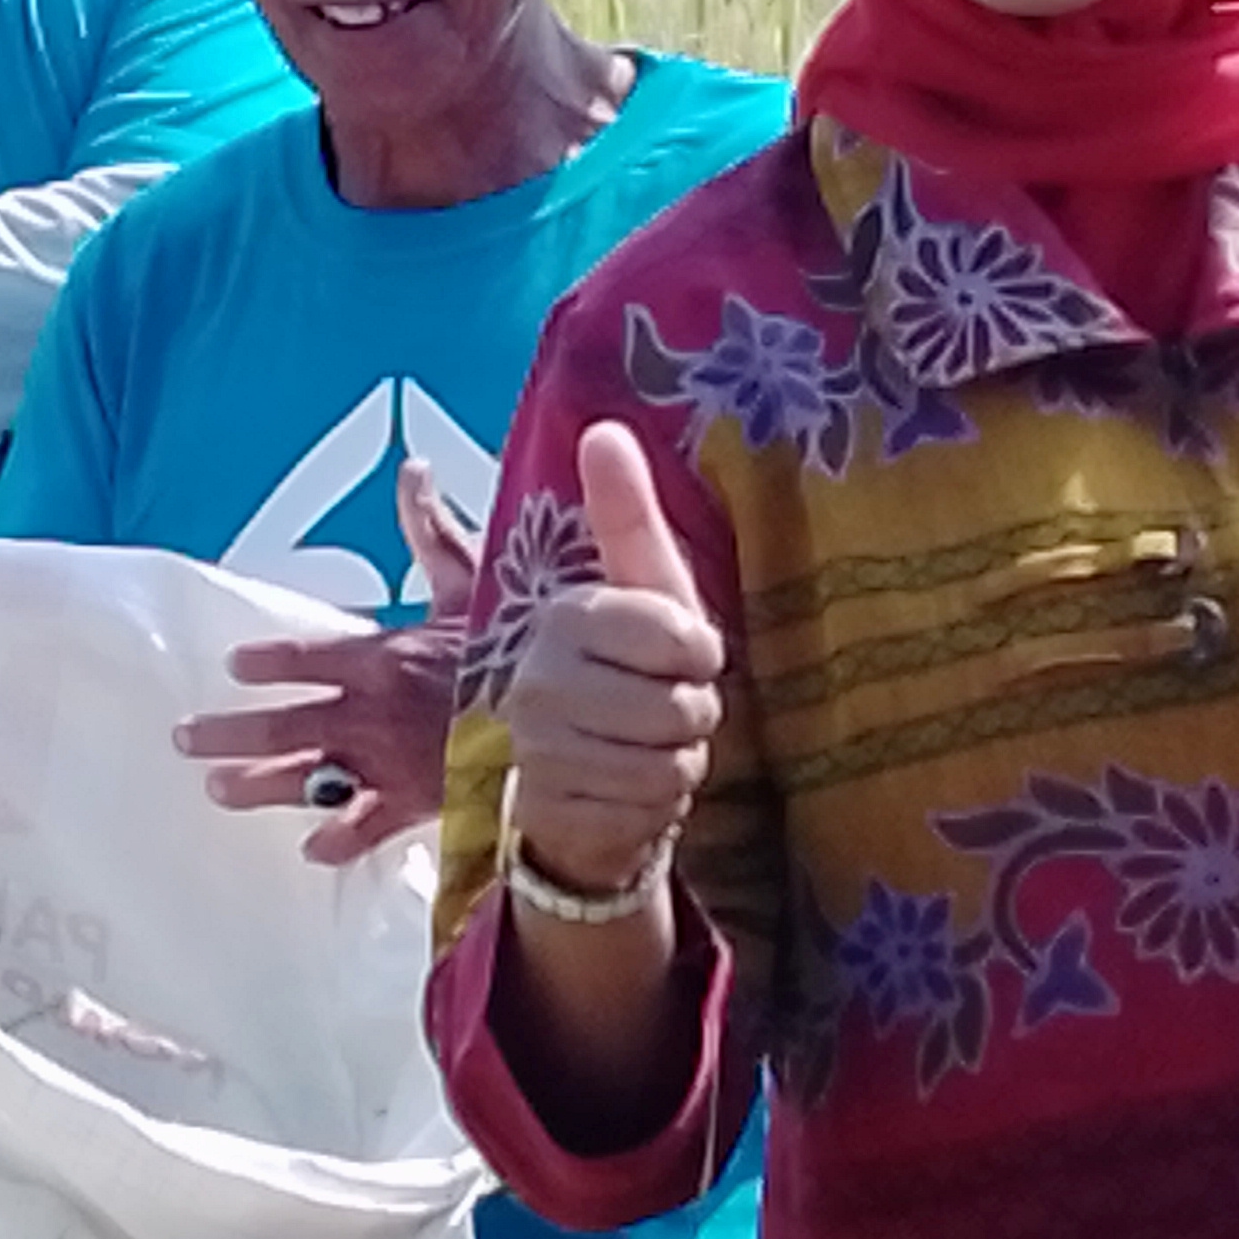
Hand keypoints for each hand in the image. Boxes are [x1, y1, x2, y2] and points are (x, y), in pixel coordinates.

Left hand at [176, 465, 483, 866]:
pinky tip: (310, 849)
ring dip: (258, 784)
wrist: (566, 710)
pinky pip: (367, 825)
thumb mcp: (474, 578)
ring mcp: (387, 760)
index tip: (235, 666)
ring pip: (307, 776)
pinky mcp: (417, 802)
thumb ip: (432, 529)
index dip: (268, 661)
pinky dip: (337, 839)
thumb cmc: (522, 641)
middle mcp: (370, 709)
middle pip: (283, 724)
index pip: (306, 656)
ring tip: (218, 789)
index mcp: (382, 653)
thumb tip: (412, 469)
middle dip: (229, 733)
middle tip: (186, 739)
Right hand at [500, 422, 722, 899]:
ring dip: (678, 760)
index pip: (677, 635)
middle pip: (680, 704)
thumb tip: (604, 429)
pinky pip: (649, 807)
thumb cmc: (629, 673)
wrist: (580, 784)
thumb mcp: (645, 591)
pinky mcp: (550, 809)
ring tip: (646, 746)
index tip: (682, 655)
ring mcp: (539, 749)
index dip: (699, 653)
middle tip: (663, 709)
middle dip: (692, 714)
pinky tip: (629, 788)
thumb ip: (626, 515)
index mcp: (565, 615)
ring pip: (669, 759)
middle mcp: (539, 678)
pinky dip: (657, 804)